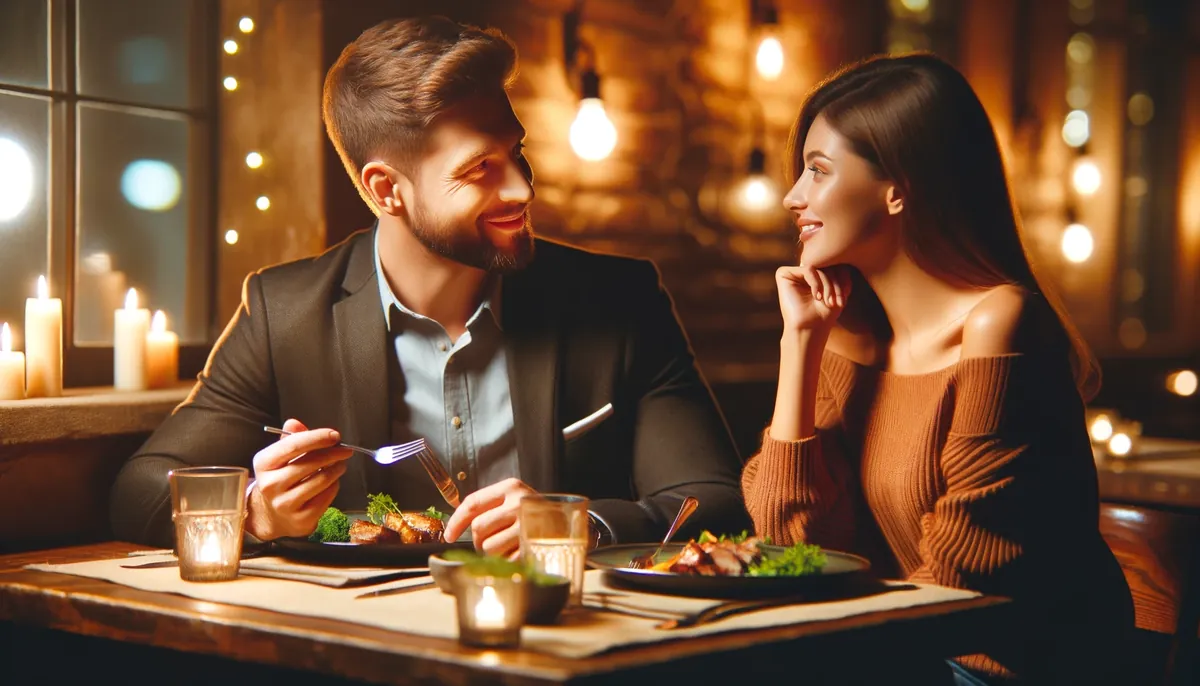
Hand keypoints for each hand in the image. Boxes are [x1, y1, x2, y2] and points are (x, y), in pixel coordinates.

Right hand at [246, 418, 351, 539]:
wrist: (272, 514)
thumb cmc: (281, 478)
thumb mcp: (280, 456)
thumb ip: (291, 438)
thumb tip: (295, 423)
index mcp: (264, 463)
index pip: (293, 446)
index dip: (317, 438)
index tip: (335, 435)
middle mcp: (270, 485)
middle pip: (310, 463)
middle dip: (333, 453)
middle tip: (346, 450)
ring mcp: (285, 504)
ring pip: (321, 480)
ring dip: (337, 469)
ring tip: (341, 464)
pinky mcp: (301, 519)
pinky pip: (326, 496)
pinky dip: (334, 485)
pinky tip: (333, 480)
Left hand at [443, 478, 537, 558]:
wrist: (569, 523)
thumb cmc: (534, 512)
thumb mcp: (514, 498)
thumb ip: (489, 506)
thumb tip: (456, 526)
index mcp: (510, 488)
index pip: (473, 503)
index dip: (456, 521)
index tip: (449, 535)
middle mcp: (519, 504)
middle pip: (479, 528)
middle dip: (478, 540)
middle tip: (489, 541)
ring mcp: (526, 526)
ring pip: (489, 548)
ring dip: (492, 553)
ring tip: (506, 547)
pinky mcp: (532, 546)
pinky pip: (505, 560)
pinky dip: (506, 561)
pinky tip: (516, 553)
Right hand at [776, 264, 853, 332]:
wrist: (809, 330)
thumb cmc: (824, 314)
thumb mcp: (840, 290)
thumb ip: (841, 272)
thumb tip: (845, 253)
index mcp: (815, 274)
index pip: (833, 264)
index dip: (843, 278)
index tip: (845, 297)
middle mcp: (803, 271)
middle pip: (826, 264)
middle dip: (836, 282)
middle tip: (838, 301)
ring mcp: (793, 272)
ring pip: (818, 266)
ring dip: (828, 284)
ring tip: (829, 301)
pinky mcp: (783, 274)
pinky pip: (808, 269)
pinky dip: (816, 282)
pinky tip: (817, 296)